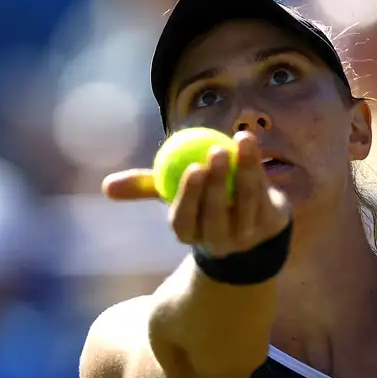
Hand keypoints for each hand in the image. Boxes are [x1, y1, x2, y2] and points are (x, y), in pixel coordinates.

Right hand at [102, 131, 290, 257]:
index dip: (189, 197)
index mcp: (189, 233)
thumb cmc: (202, 202)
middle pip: (215, 214)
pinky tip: (248, 143)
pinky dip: (257, 166)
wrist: (250, 223)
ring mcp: (245, 236)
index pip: (185, 221)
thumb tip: (106, 186)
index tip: (192, 167)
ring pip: (245, 201)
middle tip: (215, 150)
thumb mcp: (173, 194)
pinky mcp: (270, 225)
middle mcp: (217, 240)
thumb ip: (144, 187)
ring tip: (240, 138)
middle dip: (216, 183)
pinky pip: (263, 193)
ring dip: (244, 168)